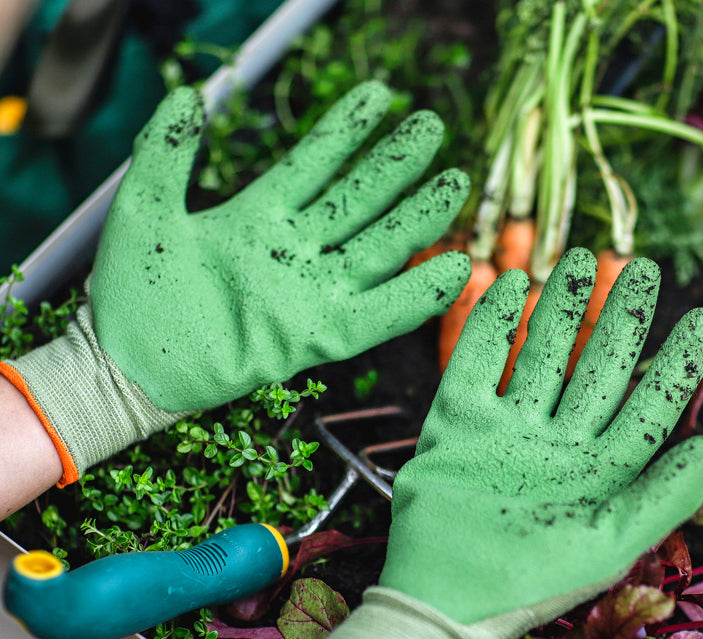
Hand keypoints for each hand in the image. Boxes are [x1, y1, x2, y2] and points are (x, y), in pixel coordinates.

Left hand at [92, 81, 470, 410]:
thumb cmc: (131, 292)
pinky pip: (378, 316)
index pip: (313, 163)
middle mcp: (291, 252)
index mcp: (255, 217)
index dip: (345, 129)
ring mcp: (307, 294)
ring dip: (416, 218)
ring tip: (453, 181)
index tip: (379, 93)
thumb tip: (187, 93)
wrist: (127, 363)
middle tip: (431, 126)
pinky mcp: (315, 338)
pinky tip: (455, 268)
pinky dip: (416, 296)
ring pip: (376, 249)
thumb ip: (166, 150)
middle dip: (395, 165)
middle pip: (356, 201)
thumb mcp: (144, 207)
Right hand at [303, 248, 702, 638]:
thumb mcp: (610, 544)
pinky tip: (509, 285)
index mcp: (597, 473)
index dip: (676, 363)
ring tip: (582, 260)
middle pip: (595, 369)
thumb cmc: (529, 580)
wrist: (441, 597)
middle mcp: (555, 445)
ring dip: (561, 308)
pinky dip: (488, 323)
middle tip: (645, 267)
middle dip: (621, 319)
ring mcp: (505, 430)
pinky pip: (474, 361)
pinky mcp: (456, 422)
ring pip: (539, 356)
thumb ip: (666, 496)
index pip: (646, 407)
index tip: (702, 316)